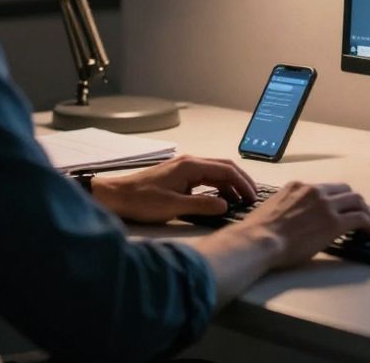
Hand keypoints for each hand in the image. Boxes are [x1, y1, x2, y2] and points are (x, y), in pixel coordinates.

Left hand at [92, 155, 256, 222]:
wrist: (116, 197)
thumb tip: (226, 206)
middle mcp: (190, 163)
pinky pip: (205, 179)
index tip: (253, 197)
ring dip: (230, 185)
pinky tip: (220, 200)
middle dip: (240, 182)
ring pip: (215, 173)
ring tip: (240, 201)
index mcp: (191, 166)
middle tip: (252, 198)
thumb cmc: (142, 201)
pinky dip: (217, 187)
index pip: (226, 170)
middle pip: (224, 168)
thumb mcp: (173, 206)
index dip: (243, 183)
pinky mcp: (179, 176)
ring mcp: (184, 169)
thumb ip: (202, 206)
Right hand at [233, 181, 369, 269]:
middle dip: (353, 202)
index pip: (324, 188)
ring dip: (365, 212)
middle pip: (344, 190)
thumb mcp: (271, 207)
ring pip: (356, 200)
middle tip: (358, 214)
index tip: (338, 208)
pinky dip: (369, 225)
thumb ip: (286, 205)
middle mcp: (314, 191)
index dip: (335, 198)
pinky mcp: (334, 222)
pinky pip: (360, 219)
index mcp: (297, 187)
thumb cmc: (257, 232)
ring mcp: (325, 205)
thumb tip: (290, 216)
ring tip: (368, 225)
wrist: (259, 240)